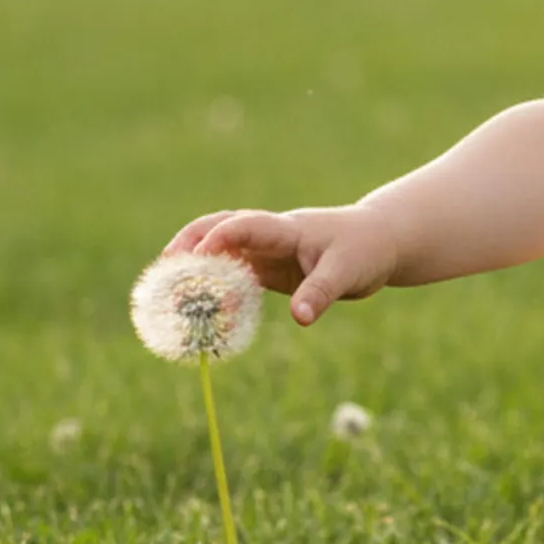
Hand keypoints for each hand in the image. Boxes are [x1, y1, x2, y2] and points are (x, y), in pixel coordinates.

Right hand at [162, 204, 398, 325]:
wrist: (380, 241)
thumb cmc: (365, 250)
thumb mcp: (348, 272)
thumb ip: (321, 292)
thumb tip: (299, 317)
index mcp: (288, 229)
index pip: (246, 225)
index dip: (220, 238)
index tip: (197, 258)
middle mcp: (272, 236)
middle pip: (221, 227)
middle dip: (190, 241)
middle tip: (163, 267)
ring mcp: (268, 251)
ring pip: (223, 251)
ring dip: (196, 265)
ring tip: (169, 291)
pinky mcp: (270, 269)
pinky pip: (235, 274)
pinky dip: (215, 287)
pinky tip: (202, 310)